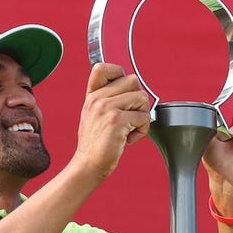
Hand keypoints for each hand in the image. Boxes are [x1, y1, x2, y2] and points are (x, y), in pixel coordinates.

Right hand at [73, 63, 151, 182]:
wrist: (88, 165)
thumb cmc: (96, 144)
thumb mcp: (94, 115)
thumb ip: (107, 99)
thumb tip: (134, 89)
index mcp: (92, 95)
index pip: (104, 67)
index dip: (121, 74)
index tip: (124, 94)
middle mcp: (97, 98)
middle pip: (133, 80)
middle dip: (139, 100)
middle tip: (132, 116)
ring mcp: (106, 108)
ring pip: (142, 97)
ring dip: (143, 115)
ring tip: (132, 128)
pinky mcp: (116, 120)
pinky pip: (144, 117)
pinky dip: (143, 130)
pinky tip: (130, 139)